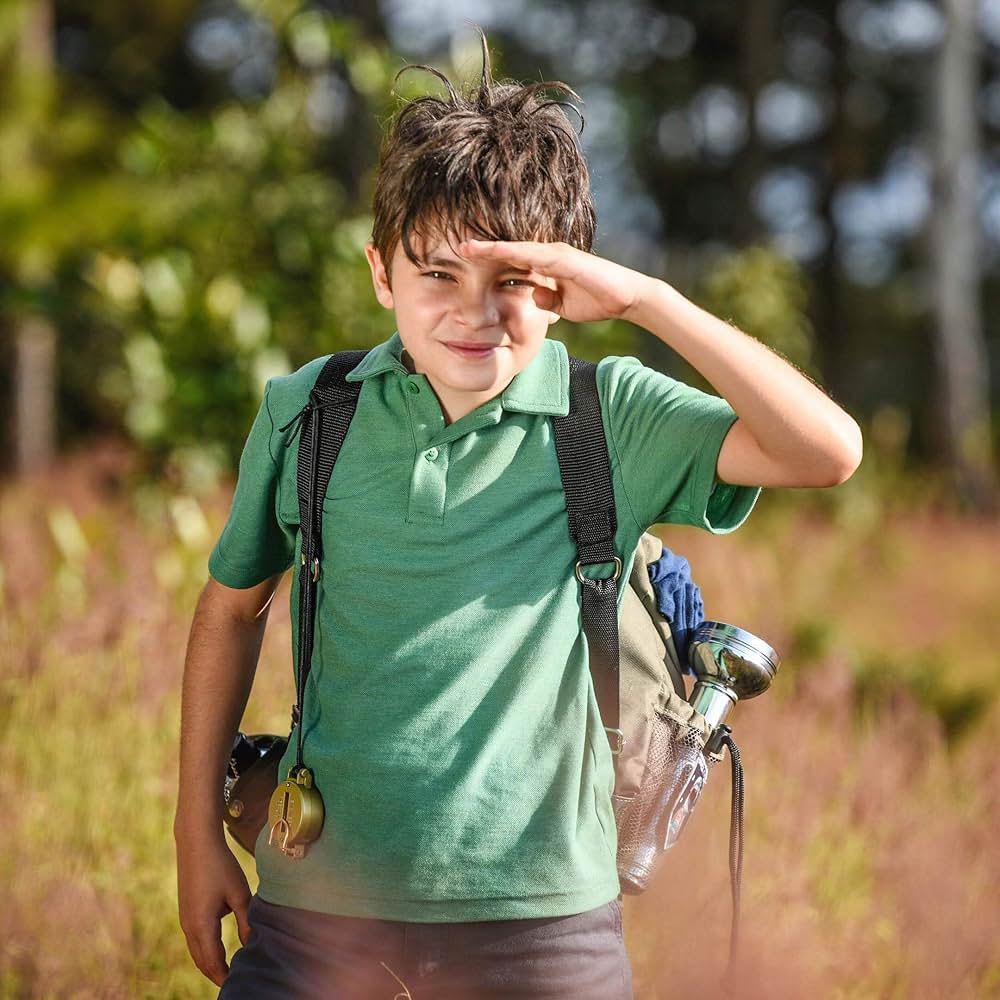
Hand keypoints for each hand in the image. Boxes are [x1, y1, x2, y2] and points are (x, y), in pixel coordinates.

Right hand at [175, 827, 251, 986]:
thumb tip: (252, 945)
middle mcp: (188, 926)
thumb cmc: (220, 866)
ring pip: (196, 951)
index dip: (225, 976)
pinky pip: (194, 940)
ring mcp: (184, 919)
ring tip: (226, 972)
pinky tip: (216, 950)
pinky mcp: (186, 911)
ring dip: (209, 963)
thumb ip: (246, 921)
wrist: (196, 842)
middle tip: (233, 984)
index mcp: (201, 925)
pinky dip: (204, 951)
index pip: (213, 962)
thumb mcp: (239, 893)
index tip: (237, 985)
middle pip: (202, 961)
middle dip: (216, 974)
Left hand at [457, 239, 655, 323]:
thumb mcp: (562, 305)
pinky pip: (535, 254)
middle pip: (508, 249)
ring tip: (466, 246)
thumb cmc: (597, 299)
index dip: (487, 259)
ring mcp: (557, 254)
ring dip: (491, 247)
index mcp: (545, 265)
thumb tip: (531, 295)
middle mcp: (548, 254)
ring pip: (517, 248)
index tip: (462, 261)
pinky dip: (514, 252)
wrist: (627, 299)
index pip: (510, 260)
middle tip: (454, 246)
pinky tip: (496, 251)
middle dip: (482, 248)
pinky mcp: (566, 258)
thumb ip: (546, 299)